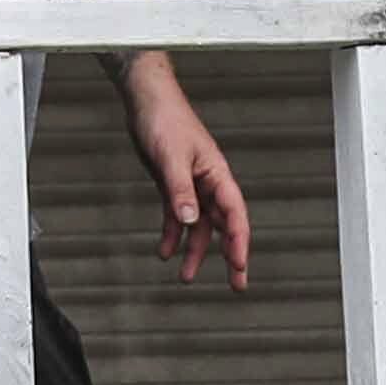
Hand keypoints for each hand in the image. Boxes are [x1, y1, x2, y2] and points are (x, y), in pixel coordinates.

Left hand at [129, 75, 252, 289]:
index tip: (240, 267)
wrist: (145, 99)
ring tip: (185, 277)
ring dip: (194, 250)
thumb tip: (191, 222)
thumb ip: (180, 191)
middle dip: (230, 255)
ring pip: (199, 225)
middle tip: (237, 285)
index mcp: (217, 174)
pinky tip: (164, 251)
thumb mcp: (171, 158)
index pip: (235, 214)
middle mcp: (208, 182)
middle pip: (224, 225)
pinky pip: (177, 216)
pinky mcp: (172, 183)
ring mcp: (191, 184)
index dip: (240, 242)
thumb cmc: (164, 119)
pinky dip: (172, 234)